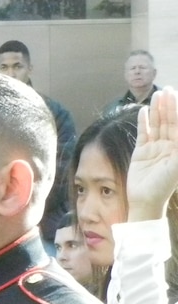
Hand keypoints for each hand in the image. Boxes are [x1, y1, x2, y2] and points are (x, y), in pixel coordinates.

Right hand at [127, 86, 177, 221]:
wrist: (145, 200)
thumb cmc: (164, 185)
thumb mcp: (177, 165)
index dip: (177, 109)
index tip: (175, 95)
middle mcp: (169, 145)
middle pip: (169, 121)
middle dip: (168, 105)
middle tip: (166, 90)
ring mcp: (155, 148)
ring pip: (156, 125)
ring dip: (157, 110)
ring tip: (156, 96)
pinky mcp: (141, 152)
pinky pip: (143, 134)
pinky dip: (143, 122)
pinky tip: (144, 111)